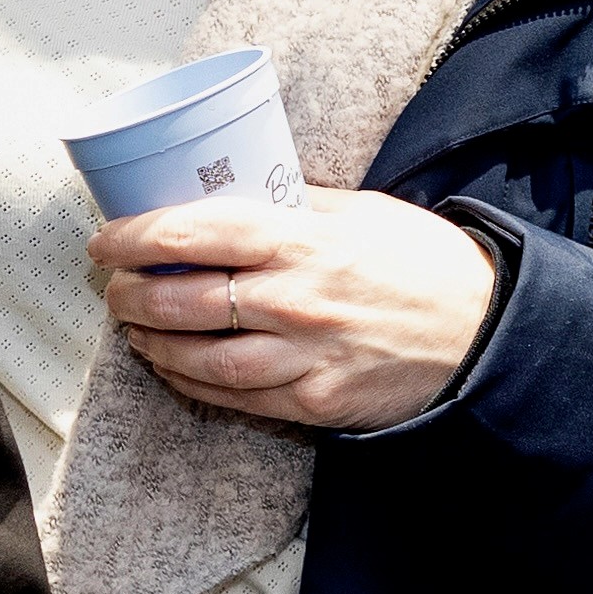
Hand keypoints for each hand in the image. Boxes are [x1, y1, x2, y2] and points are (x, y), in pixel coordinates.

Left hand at [91, 188, 500, 432]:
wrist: (486, 332)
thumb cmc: (424, 264)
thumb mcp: (362, 211)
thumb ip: (295, 204)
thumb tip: (236, 189)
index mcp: (306, 242)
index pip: (200, 233)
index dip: (140, 236)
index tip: (107, 238)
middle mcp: (297, 302)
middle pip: (188, 301)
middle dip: (134, 295)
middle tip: (112, 287)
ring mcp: (304, 359)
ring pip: (202, 359)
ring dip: (154, 344)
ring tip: (133, 330)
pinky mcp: (315, 404)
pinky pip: (236, 399)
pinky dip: (192, 384)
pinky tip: (172, 368)